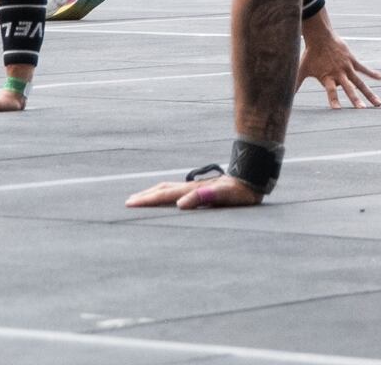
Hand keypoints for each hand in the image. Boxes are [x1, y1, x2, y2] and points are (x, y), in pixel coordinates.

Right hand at [124, 173, 260, 210]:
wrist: (252, 176)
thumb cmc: (241, 190)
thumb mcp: (226, 196)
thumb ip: (204, 198)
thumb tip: (181, 204)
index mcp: (194, 191)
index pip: (166, 196)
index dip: (148, 201)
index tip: (131, 204)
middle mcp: (192, 187)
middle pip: (163, 190)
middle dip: (145, 196)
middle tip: (129, 202)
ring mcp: (195, 186)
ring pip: (169, 188)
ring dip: (153, 193)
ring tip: (141, 198)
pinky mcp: (201, 189)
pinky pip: (177, 190)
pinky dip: (165, 193)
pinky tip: (167, 197)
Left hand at [301, 24, 380, 108]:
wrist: (320, 36)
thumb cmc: (310, 55)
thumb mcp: (302, 69)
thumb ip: (295, 83)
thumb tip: (283, 92)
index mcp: (327, 77)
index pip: (330, 91)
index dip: (333, 100)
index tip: (337, 110)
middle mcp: (338, 74)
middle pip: (348, 88)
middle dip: (355, 99)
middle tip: (362, 110)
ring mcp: (347, 67)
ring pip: (360, 82)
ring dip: (369, 93)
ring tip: (377, 103)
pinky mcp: (352, 60)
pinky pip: (363, 68)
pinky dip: (372, 73)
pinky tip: (380, 78)